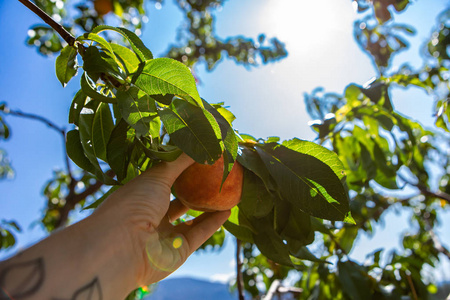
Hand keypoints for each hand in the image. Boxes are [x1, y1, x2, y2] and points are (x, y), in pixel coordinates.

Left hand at [93, 153, 230, 285]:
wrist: (124, 246)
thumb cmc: (135, 203)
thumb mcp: (158, 175)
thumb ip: (180, 161)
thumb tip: (200, 146)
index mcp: (140, 197)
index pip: (161, 183)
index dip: (179, 172)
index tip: (198, 160)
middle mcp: (151, 217)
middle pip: (176, 202)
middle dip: (194, 192)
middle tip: (213, 178)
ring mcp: (165, 236)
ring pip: (190, 221)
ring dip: (207, 208)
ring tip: (225, 194)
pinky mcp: (179, 251)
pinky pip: (199, 234)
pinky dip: (213, 223)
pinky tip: (228, 210)